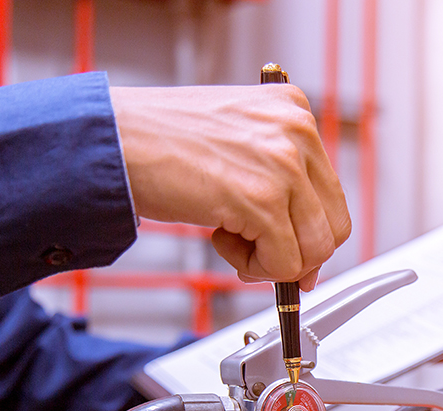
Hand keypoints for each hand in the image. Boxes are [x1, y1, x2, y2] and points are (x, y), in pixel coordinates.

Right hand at [110, 84, 350, 290]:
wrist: (110, 138)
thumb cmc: (159, 140)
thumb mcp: (236, 140)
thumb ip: (276, 178)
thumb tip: (307, 248)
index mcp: (293, 110)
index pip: (330, 193)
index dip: (309, 232)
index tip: (286, 248)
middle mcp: (297, 131)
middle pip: (333, 226)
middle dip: (298, 254)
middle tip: (260, 256)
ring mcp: (284, 164)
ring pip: (314, 250)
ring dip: (273, 262)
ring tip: (230, 239)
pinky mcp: (263, 199)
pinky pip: (283, 264)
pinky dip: (253, 269)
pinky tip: (218, 237)